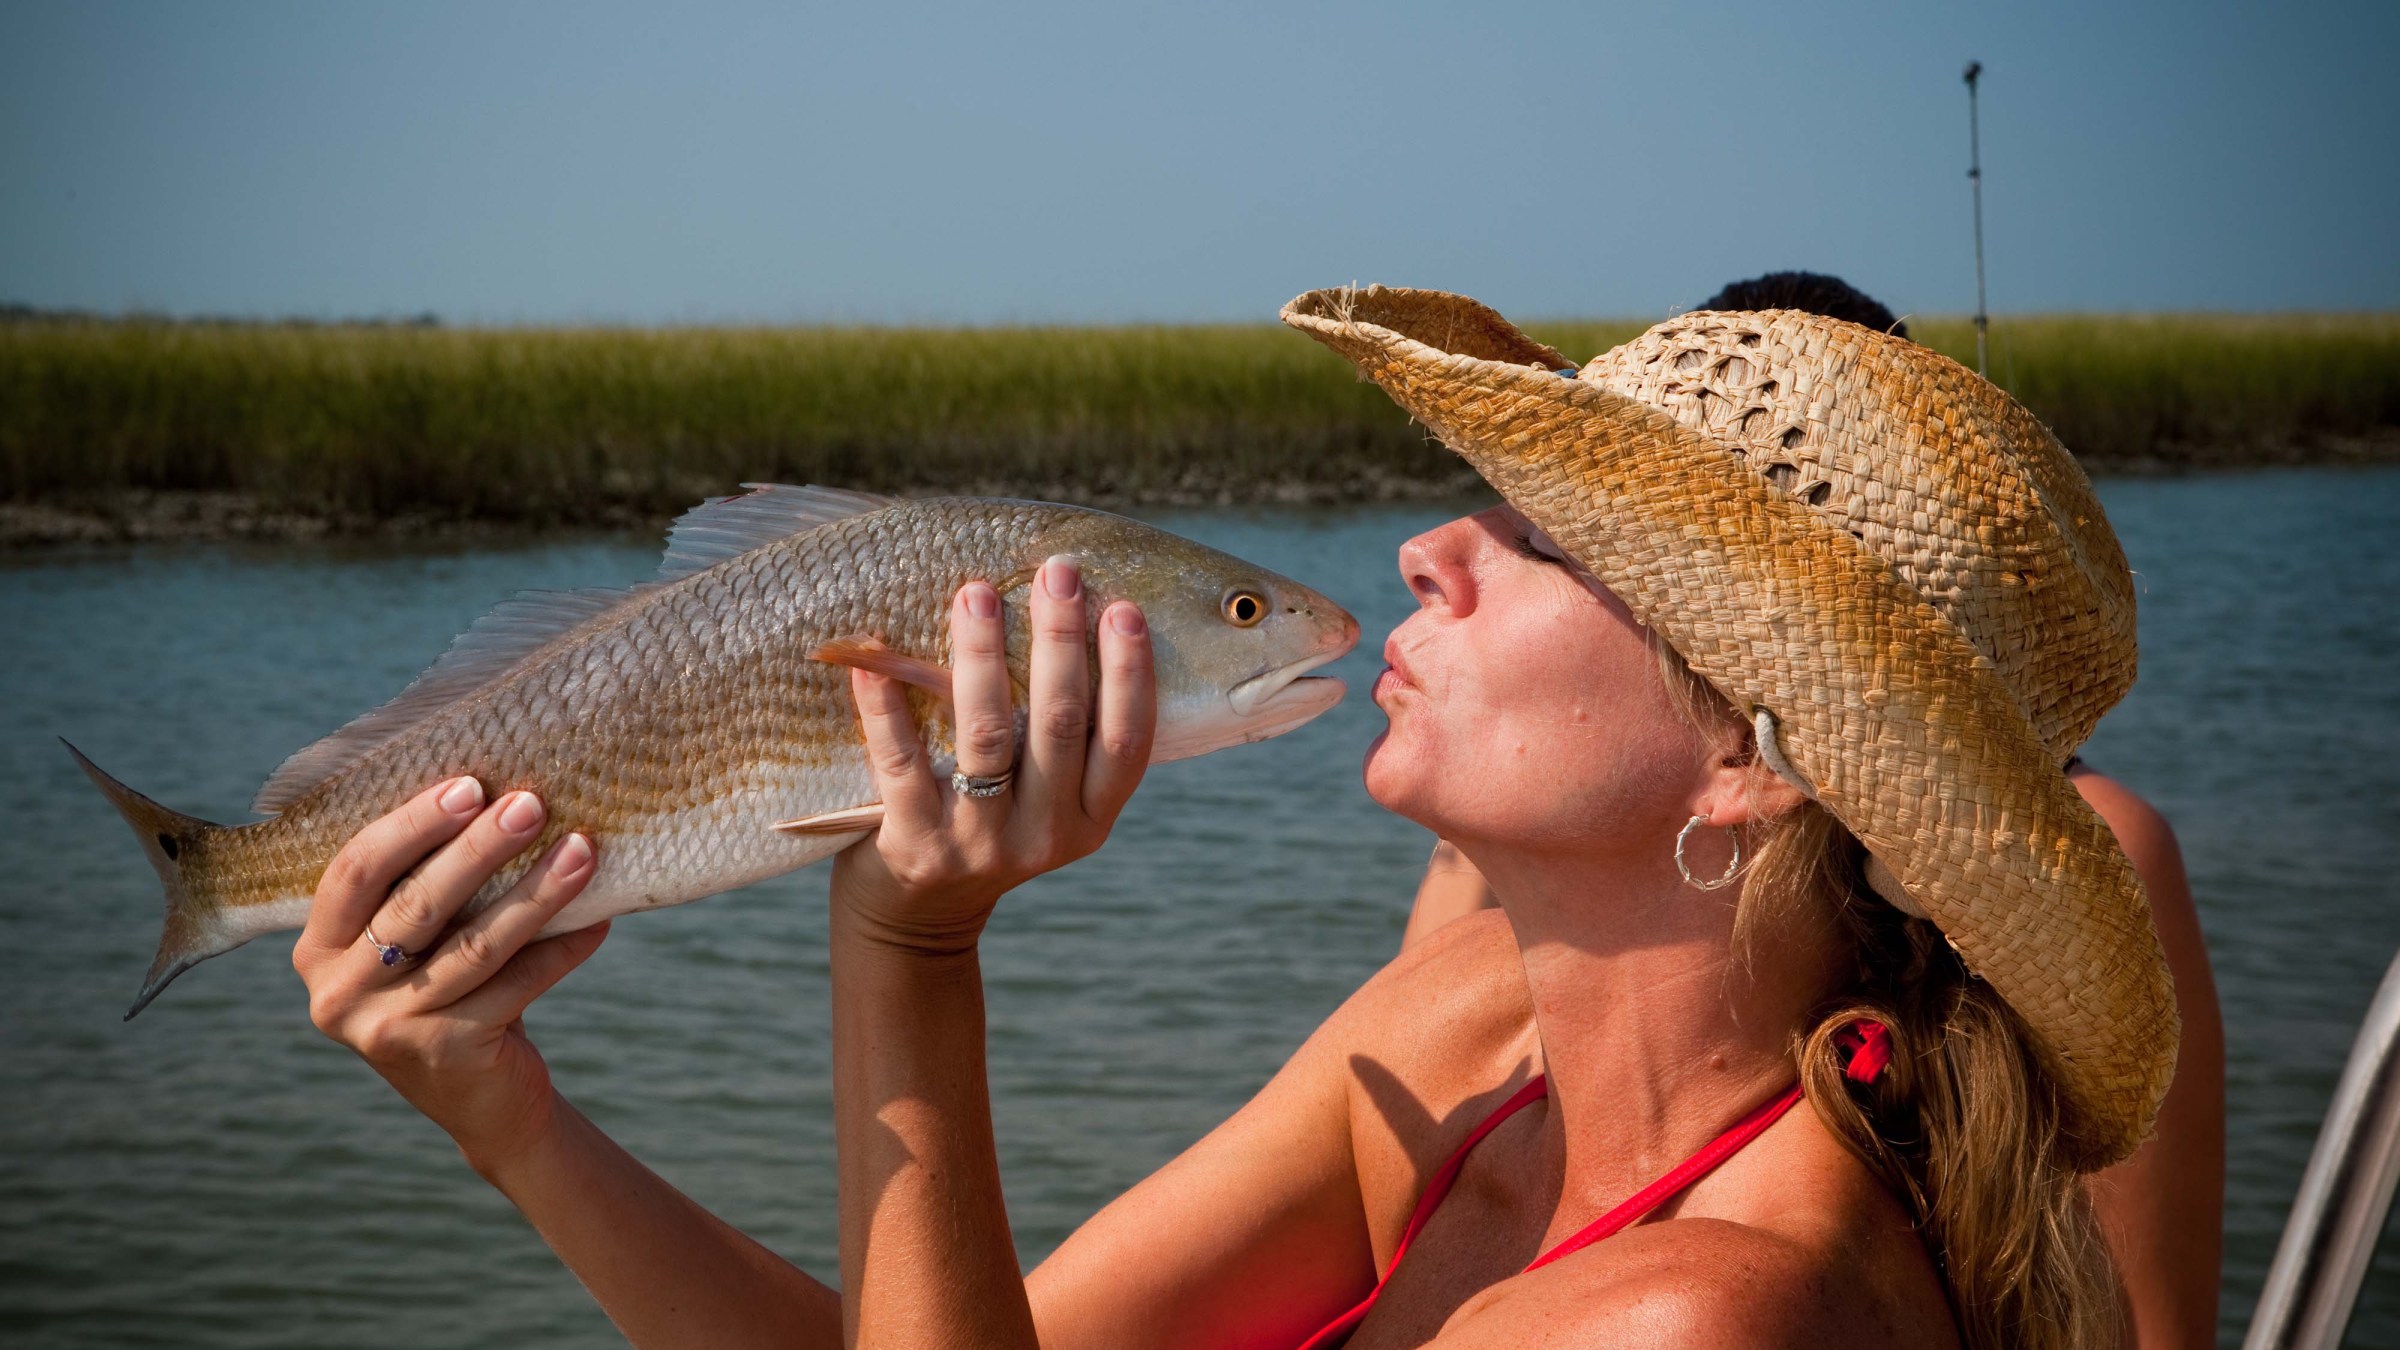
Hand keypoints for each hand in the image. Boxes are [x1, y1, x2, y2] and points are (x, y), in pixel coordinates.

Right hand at [293, 779, 608, 1172]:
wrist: (483, 1099)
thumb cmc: (450, 988)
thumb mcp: (417, 941)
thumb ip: (426, 882)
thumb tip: (507, 793)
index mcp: (317, 948)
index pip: (355, 870)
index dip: (412, 824)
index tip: (471, 784)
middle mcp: (338, 993)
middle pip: (417, 904)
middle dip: (479, 848)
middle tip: (532, 804)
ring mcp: (388, 1030)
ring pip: (475, 945)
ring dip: (535, 892)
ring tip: (583, 851)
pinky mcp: (446, 1054)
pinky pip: (518, 985)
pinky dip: (563, 948)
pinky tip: (599, 918)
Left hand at [830, 557, 1155, 953]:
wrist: (917, 918)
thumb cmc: (990, 827)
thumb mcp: (1047, 801)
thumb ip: (1064, 739)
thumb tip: (1072, 617)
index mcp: (1089, 820)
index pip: (1127, 742)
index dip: (1130, 675)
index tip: (1123, 608)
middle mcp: (1044, 835)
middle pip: (1059, 725)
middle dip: (1059, 640)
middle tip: (1057, 571)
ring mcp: (979, 843)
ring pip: (986, 736)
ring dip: (982, 657)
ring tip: (976, 592)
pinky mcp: (915, 845)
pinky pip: (900, 763)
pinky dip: (885, 709)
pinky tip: (875, 661)